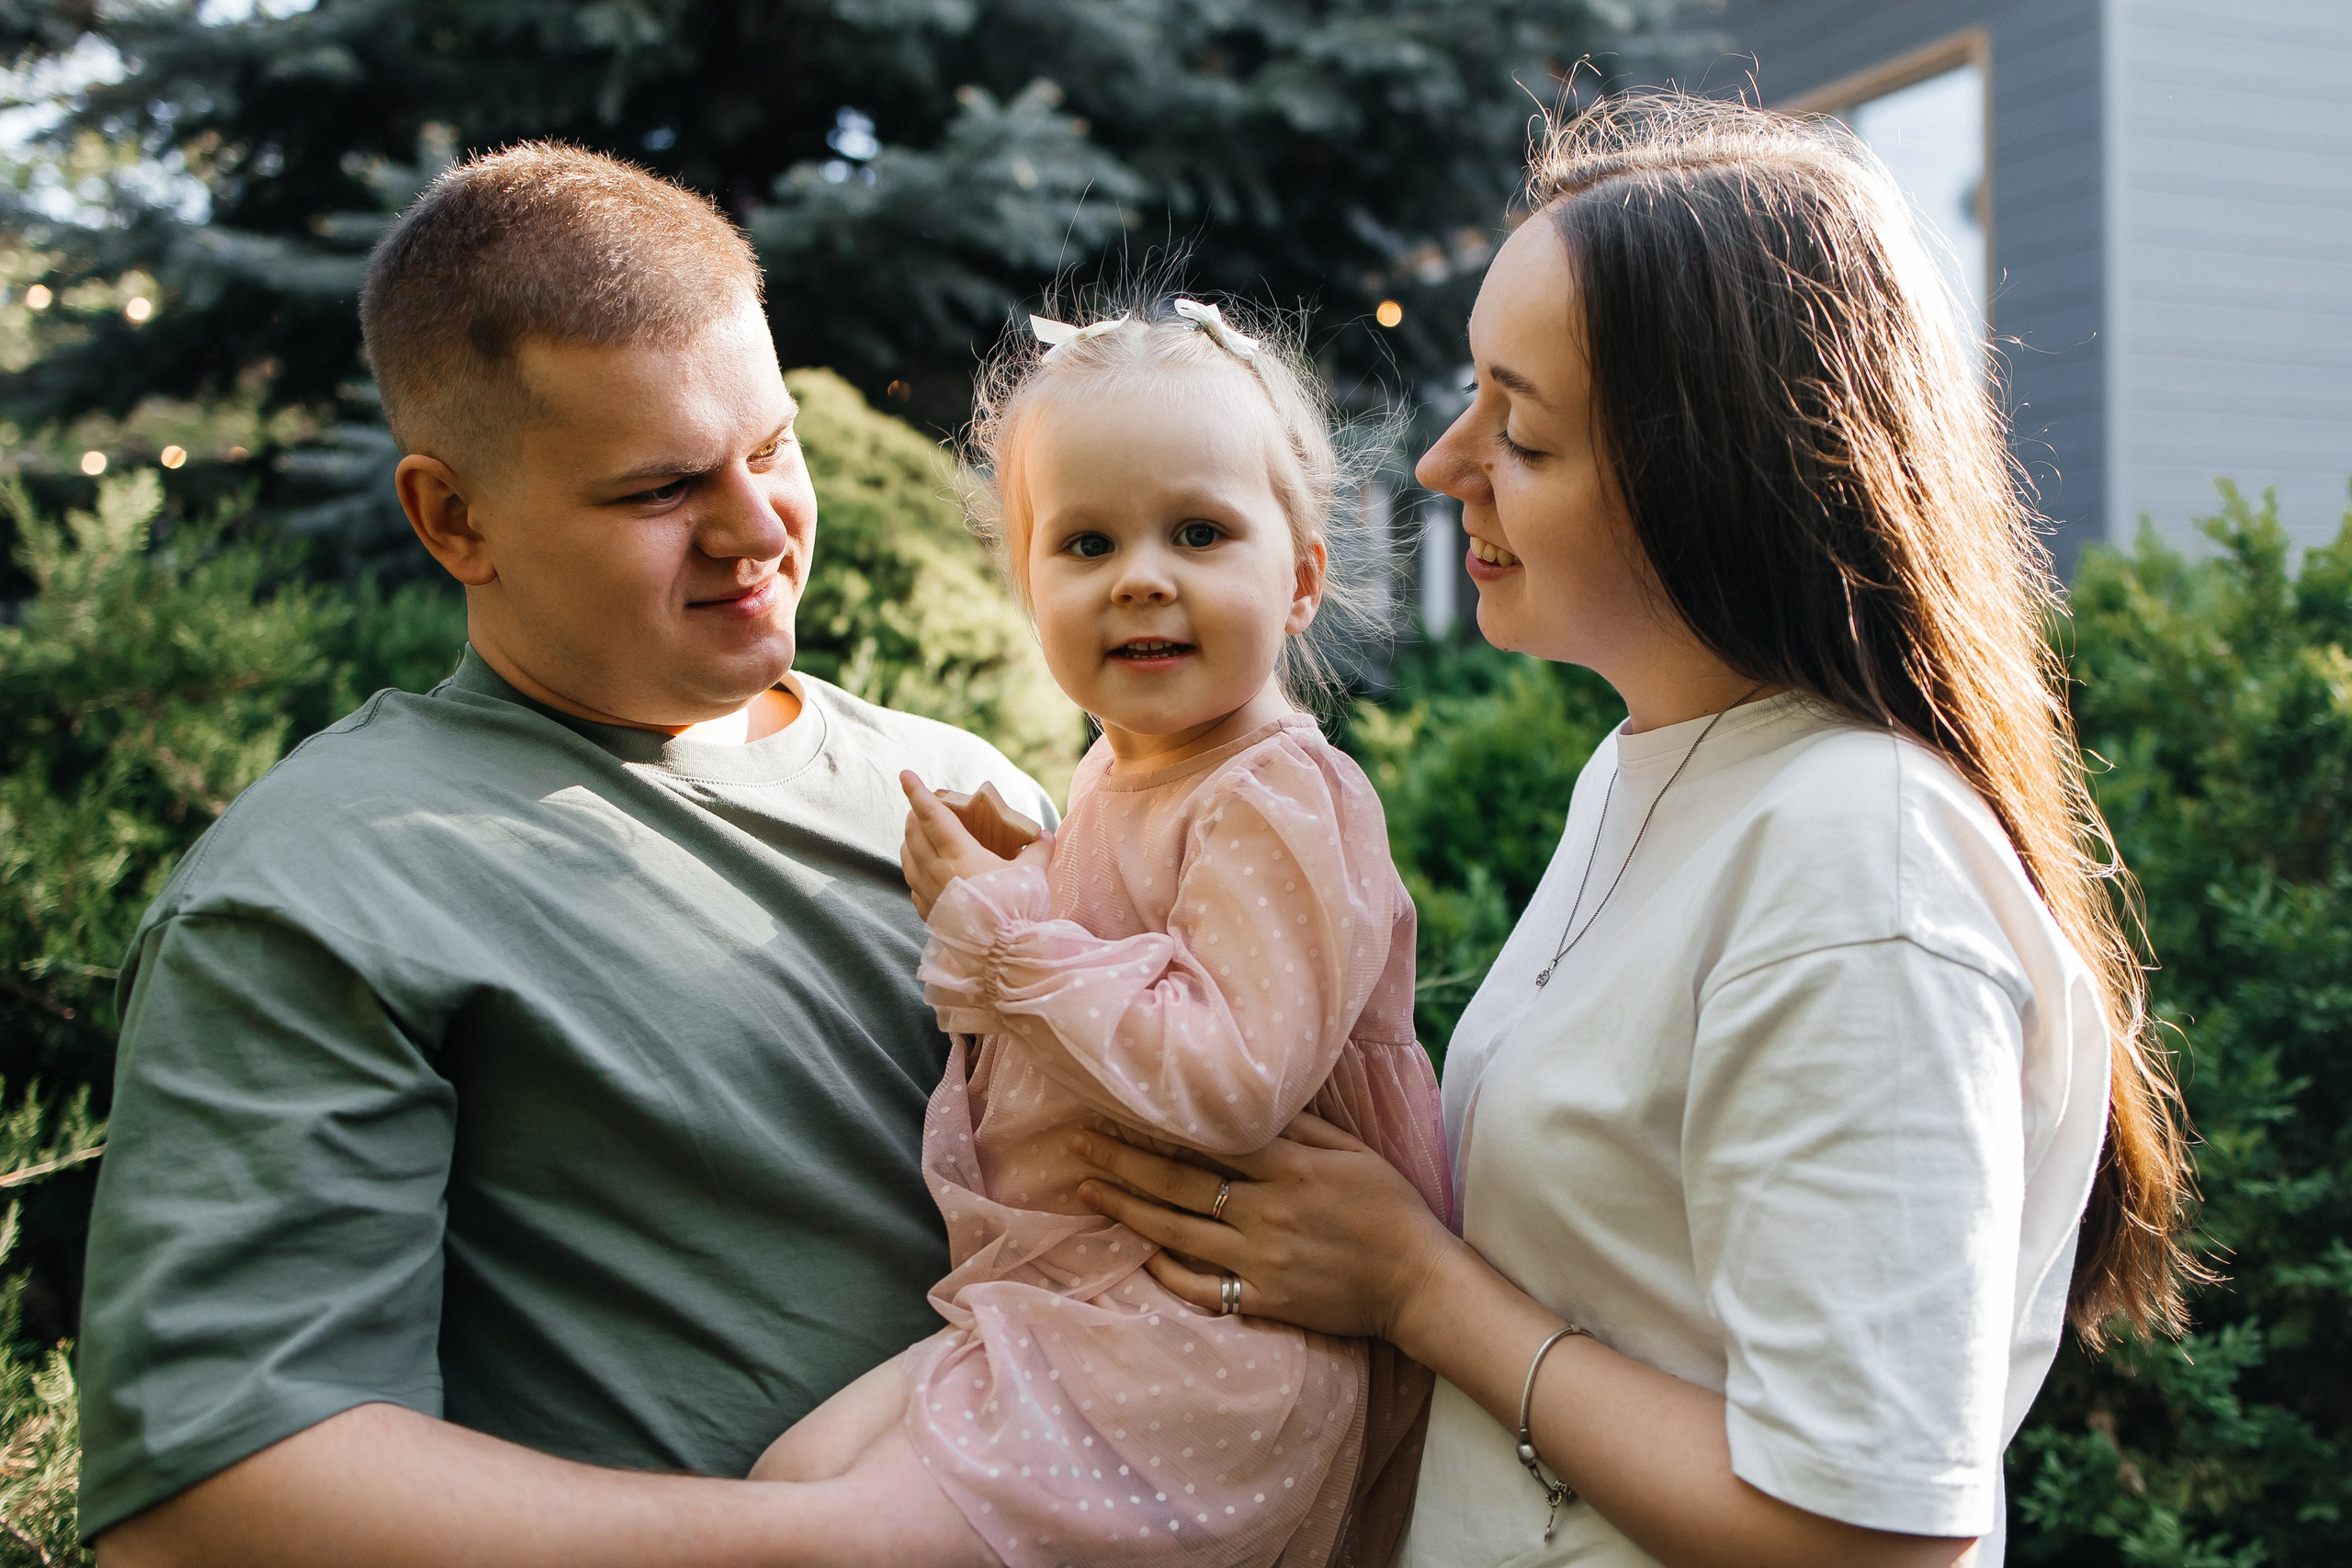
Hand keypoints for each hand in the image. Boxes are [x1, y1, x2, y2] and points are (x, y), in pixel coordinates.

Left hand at [900, 772, 1048, 920]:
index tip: (905, 773)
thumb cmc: (1017, 909)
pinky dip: (914, 869)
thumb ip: (1037, 851)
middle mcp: (937, 871)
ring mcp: (930, 893)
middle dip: (914, 814)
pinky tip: (921, 871)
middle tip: (922, 805)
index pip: (932, 815)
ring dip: (910, 840)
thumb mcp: (1033, 874)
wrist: (1002, 955)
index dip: (917, 792)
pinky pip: (913, 884)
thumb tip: (1045, 836)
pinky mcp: (929, 913)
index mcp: (959, 854)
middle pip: (914, 833)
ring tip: (917, 834)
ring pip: (908, 858)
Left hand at [1068, 1113, 1458, 1343]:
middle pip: (1178, 1182)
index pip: (1208, 1140)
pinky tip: (1140, 1252)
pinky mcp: (1264, 1298)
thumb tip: (1251, 1100)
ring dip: (1127, 1210)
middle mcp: (1267, 1210)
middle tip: (1076, 1146)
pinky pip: (1203, 1286)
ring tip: (1087, 1192)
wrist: (1417, 1281)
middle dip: (1121, 1162)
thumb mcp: (1353, 1152)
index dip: (1156, 1126)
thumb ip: (1301, 1128)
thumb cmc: (1390, 1208)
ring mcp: (1261, 1258)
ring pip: (1178, 1231)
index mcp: (1289, 1167)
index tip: (1114, 1110)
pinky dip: (1169, 1270)